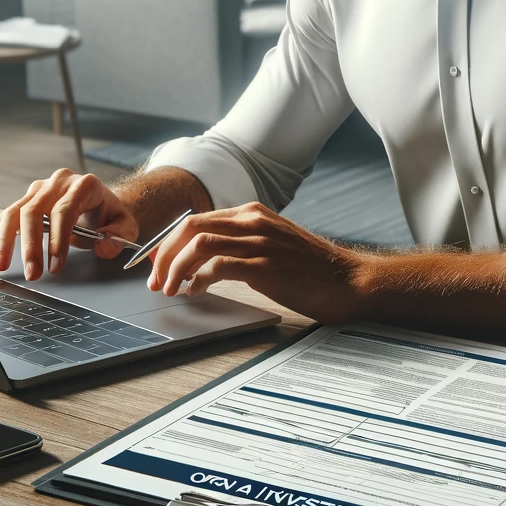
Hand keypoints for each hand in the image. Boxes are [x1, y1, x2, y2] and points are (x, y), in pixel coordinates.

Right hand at [0, 169, 138, 279]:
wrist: (101, 202)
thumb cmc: (111, 215)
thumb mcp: (126, 226)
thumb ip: (120, 237)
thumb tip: (103, 247)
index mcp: (85, 185)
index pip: (65, 210)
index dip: (58, 238)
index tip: (55, 265)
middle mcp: (59, 182)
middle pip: (35, 210)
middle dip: (30, 245)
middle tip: (32, 273)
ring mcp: (40, 188)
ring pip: (14, 211)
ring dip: (5, 241)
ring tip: (1, 266)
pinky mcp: (27, 198)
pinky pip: (6, 216)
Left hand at [143, 203, 366, 322]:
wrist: (349, 281)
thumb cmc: (312, 269)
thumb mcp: (273, 244)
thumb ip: (242, 244)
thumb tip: (202, 262)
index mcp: (252, 213)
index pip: (196, 219)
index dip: (169, 242)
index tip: (157, 263)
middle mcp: (253, 221)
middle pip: (190, 226)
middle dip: (164, 254)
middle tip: (156, 279)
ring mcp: (259, 242)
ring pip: (198, 244)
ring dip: (176, 268)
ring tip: (170, 288)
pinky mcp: (265, 266)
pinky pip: (218, 265)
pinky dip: (199, 278)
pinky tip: (196, 291)